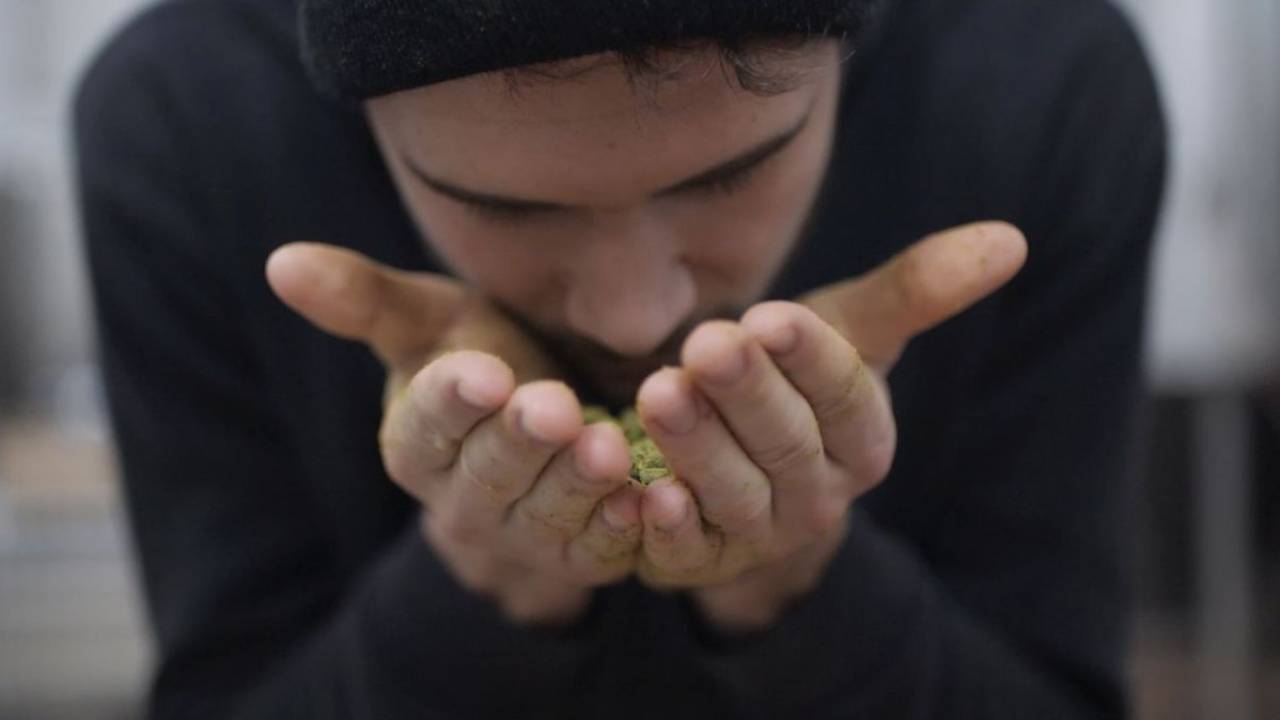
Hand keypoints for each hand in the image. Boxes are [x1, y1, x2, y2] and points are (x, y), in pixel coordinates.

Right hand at [266, 244, 642, 626]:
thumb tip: (280, 262)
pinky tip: (645, 501)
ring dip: (576, 485)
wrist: (551, 427)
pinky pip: (599, 553)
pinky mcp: (579, 556)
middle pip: (488, 474)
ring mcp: (522, 536)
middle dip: (519, 442)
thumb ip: (367, 299)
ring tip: (607, 448)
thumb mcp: (432, 323)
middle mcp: (461, 500)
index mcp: (416, 442)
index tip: (481, 372)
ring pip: (546, 514)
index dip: (453, 401)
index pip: (428, 423)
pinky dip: (621, 531)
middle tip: (551, 407)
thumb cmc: (486, 360)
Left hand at [632, 222, 1028, 632]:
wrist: (733, 446)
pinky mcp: (699, 561)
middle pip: (787, 445)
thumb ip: (914, 289)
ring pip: (733, 495)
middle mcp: (820, 495)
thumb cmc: (793, 376)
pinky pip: (684, 553)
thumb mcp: (846, 327)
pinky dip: (665, 528)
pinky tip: (643, 494)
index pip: (845, 398)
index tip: (772, 317)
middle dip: (748, 394)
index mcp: (865, 440)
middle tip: (708, 345)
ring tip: (661, 393)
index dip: (811, 360)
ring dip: (698, 448)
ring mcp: (759, 534)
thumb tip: (1011, 238)